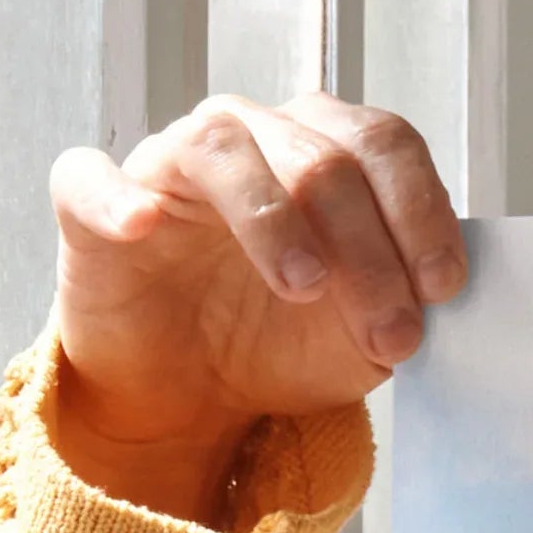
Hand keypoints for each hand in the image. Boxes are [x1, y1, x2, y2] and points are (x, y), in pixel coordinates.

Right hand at [44, 95, 465, 523]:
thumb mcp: (362, 337)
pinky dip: (117, 197)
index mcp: (324, 151)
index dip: (420, 210)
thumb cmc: (278, 343)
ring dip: (273, 219)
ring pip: (223, 148)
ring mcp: (169, 163)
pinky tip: (143, 225)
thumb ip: (402, 304)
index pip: (383, 144)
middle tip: (390, 333)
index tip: (442, 288)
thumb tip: (436, 296)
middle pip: (321, 156)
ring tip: (304, 287)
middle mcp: (251, 138)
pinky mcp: (92, 204)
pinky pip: (91, 178)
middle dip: (368, 251)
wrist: (191, 394)